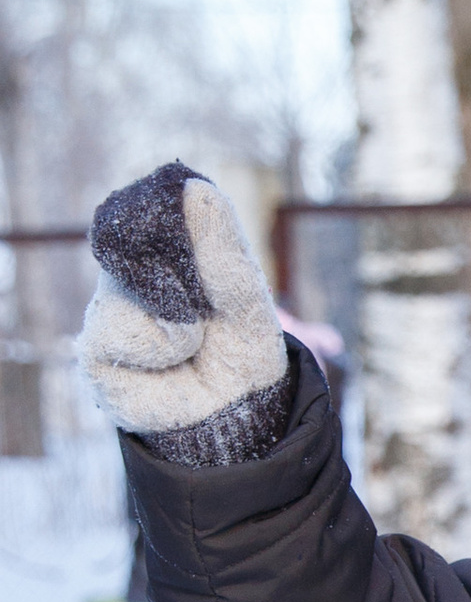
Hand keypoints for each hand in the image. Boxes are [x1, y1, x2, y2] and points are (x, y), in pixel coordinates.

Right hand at [81, 163, 287, 436]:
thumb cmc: (242, 350)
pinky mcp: (94, 352)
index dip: (179, 222)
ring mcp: (106, 313)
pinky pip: (126, 333)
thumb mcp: (246, 294)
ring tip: (191, 345)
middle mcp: (124, 278)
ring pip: (132, 292)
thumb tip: (196, 187)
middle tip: (209, 315)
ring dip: (180, 324)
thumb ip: (222, 247)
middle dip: (187, 282)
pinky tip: (170, 366)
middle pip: (139, 248)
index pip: (151, 210)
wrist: (240, 414)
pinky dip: (162, 350)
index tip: (203, 240)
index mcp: (158, 254)